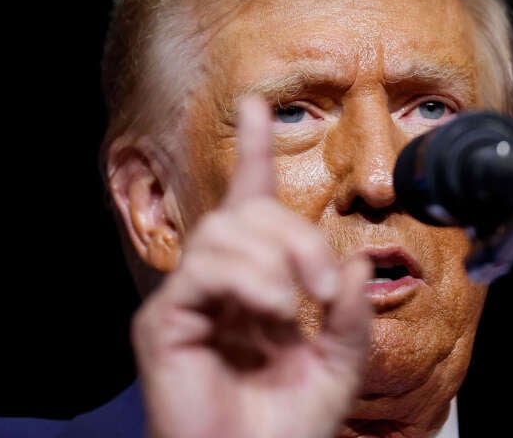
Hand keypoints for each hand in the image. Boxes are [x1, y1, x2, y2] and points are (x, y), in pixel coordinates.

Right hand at [132, 96, 373, 437]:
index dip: (253, 153)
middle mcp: (217, 286)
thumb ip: (348, 314)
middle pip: (244, 214)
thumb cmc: (284, 430)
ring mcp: (186, 303)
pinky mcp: (163, 326)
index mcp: (256, 286)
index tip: (258, 107)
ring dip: (272, 255)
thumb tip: (349, 260)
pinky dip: (244, 279)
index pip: (250, 205)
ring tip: (294, 302)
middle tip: (321, 280)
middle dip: (291, 231)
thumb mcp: (338, 367)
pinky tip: (270, 309)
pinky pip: (201, 271)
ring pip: (222, 233)